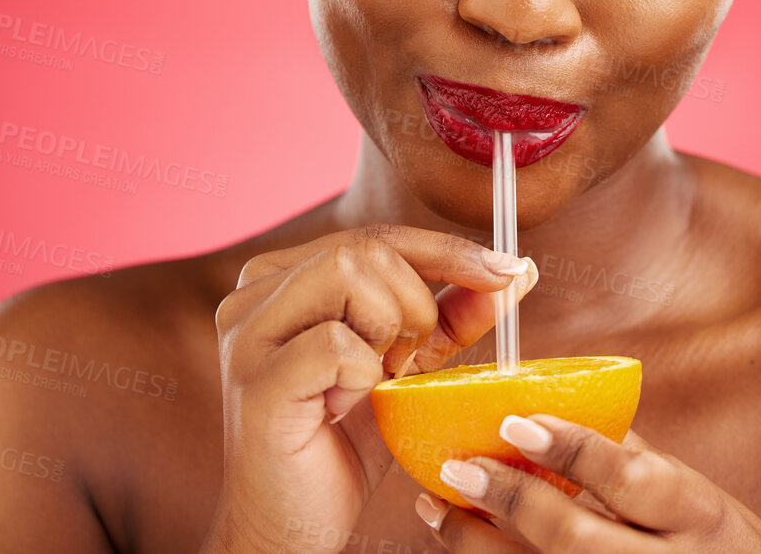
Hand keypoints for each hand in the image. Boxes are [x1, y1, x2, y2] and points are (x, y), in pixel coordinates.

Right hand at [199, 224, 538, 553]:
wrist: (289, 530)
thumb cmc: (340, 447)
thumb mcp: (407, 370)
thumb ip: (448, 317)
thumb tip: (514, 270)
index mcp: (279, 278)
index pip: (375, 236)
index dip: (446, 249)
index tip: (507, 270)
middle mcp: (250, 295)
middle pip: (366, 248)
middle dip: (416, 305)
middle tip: (408, 366)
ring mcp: (246, 336)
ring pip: (349, 275)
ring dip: (389, 334)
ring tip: (374, 383)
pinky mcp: (255, 384)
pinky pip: (339, 344)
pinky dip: (364, 375)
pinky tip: (344, 408)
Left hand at [415, 415, 760, 551]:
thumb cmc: (719, 548)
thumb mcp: (696, 500)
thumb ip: (632, 460)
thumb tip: (555, 405)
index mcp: (695, 515)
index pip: (631, 480)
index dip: (573, 451)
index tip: (516, 421)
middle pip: (576, 540)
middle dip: (510, 501)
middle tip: (456, 465)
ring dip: (477, 545)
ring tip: (434, 506)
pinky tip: (463, 545)